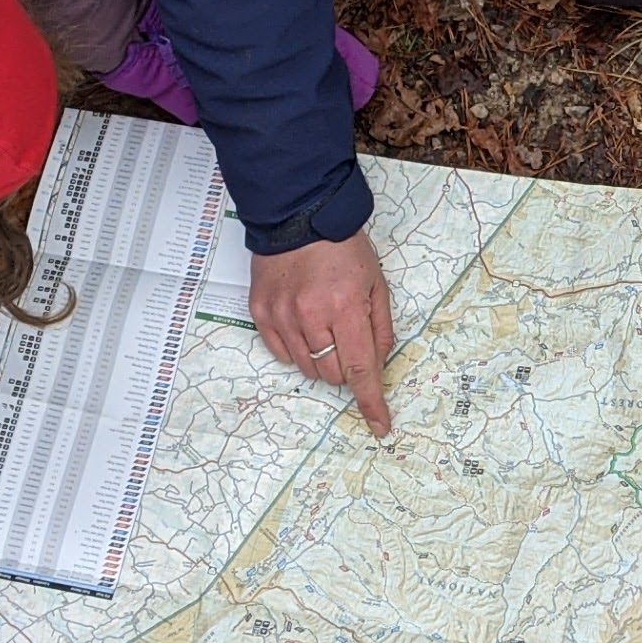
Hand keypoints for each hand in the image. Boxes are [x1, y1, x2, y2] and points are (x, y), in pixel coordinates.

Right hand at [250, 233, 396, 436]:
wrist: (298, 217)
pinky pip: (281, 354)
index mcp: (345, 307)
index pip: (360, 369)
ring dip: (320, 358)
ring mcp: (281, 316)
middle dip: (345, 367)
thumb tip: (377, 367)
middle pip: (332, 374)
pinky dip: (296, 349)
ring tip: (323, 323)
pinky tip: (302, 323)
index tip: (379, 425)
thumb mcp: (376, 284)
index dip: (371, 401)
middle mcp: (310, 316)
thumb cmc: (343, 249)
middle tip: (346, 337)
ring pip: (306, 368)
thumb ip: (381, 329)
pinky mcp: (260, 313)